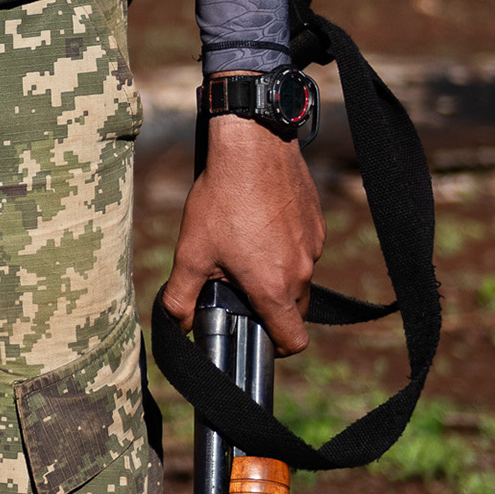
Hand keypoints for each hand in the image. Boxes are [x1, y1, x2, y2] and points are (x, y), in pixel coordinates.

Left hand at [161, 112, 324, 355]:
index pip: (293, 340)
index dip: (277, 347)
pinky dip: (285, 244)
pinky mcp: (316, 221)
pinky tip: (259, 222)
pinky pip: (304, 247)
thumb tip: (178, 324)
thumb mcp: (191, 252)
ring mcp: (313, 244)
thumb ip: (181, 297)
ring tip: (244, 246)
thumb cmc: (222, 199)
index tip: (257, 335)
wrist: (253, 146)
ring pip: (299, 275)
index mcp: (274, 287)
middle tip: (238, 284)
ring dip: (277, 272)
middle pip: (294, 308)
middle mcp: (302, 270)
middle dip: (270, 305)